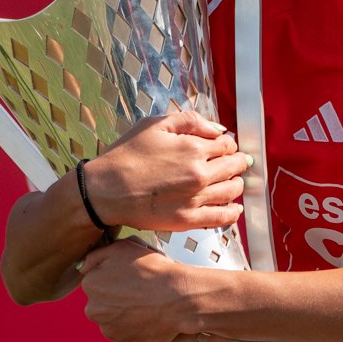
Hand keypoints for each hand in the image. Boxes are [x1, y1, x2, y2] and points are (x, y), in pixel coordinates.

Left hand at [79, 238, 231, 341]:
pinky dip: (137, 329)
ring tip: (148, 305)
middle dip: (117, 299)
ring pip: (114, 321)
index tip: (131, 276)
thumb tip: (84, 268)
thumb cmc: (153, 269)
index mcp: (91, 285)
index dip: (114, 277)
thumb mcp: (122, 247)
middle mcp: (94, 310)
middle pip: (102, 304)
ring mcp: (110, 330)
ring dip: (126, 315)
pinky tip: (151, 318)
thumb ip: (96, 256)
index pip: (96, 282)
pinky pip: (128, 335)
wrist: (180, 297)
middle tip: (140, 291)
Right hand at [80, 108, 246, 236]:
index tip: (224, 147)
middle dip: (237, 162)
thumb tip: (219, 129)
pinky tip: (233, 208)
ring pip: (232, 191)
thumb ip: (191, 121)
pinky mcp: (188, 220)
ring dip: (237, 184)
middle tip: (237, 163)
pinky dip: (232, 212)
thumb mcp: (155, 124)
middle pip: (234, 167)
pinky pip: (222, 217)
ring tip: (234, 182)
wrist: (105, 190)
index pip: (227, 145)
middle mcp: (199, 174)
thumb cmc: (127, 155)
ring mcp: (196, 199)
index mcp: (193, 148)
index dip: (227, 144)